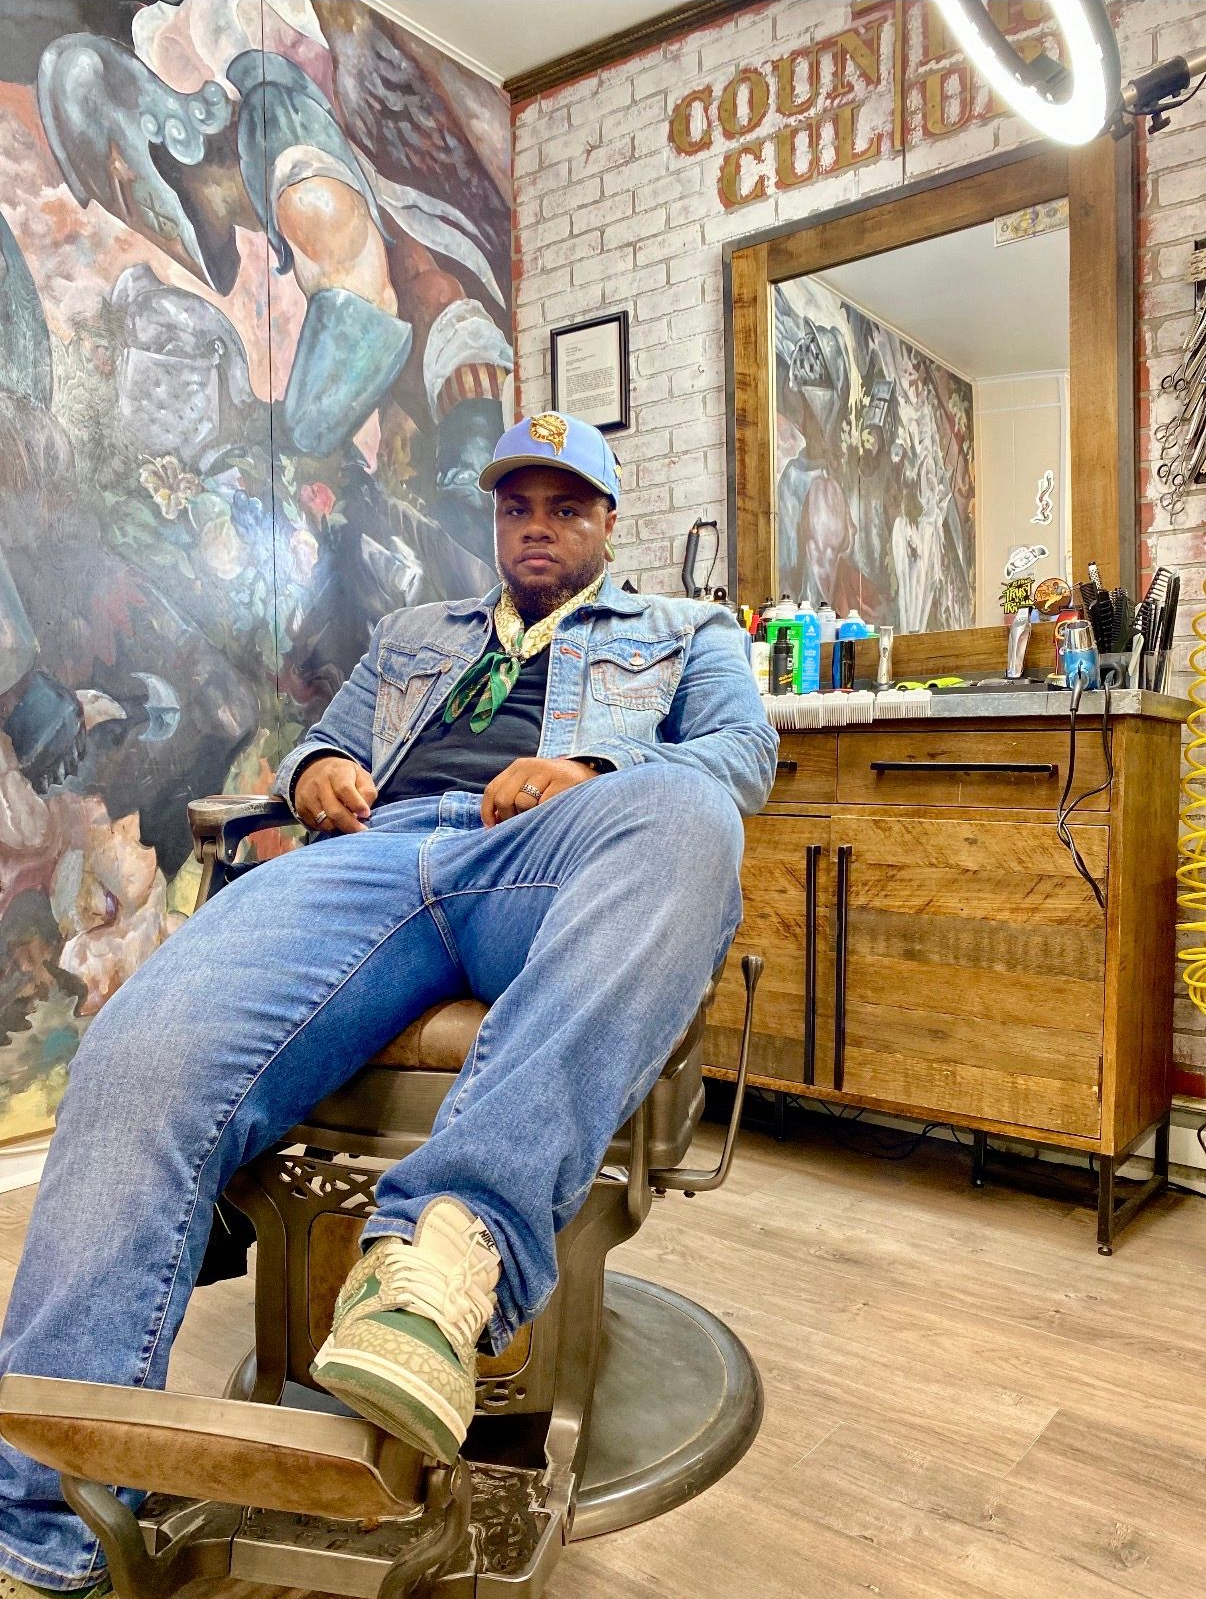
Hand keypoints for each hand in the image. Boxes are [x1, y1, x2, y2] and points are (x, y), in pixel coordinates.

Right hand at [294, 756, 376, 833]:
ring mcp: (307, 796)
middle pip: (334, 811)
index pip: (345, 790)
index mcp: (336, 773)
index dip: (357, 805)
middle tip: (361, 830)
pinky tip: (334, 820)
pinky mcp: (300, 807)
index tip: (366, 814)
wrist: (313, 770)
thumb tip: (364, 813)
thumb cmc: (344, 776)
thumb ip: (367, 792)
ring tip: (346, 822)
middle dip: (350, 825)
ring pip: (325, 822)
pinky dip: (328, 827)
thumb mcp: (361, 776)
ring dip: (339, 827)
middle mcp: (319, 783)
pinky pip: (316, 826)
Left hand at [481, 757, 599, 827]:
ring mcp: (547, 771)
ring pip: (523, 803)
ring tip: (540, 818)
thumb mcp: (531, 786)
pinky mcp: (564, 781)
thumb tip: (493, 824)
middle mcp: (530, 765)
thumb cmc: (556, 788)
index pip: (492, 790)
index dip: (488, 812)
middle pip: (504, 799)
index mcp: (518, 767)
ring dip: (528, 817)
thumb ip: (512, 798)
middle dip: (509, 818)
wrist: (591, 775)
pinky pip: (544, 805)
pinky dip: (544, 816)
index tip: (493, 828)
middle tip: (521, 825)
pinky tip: (552, 816)